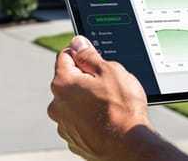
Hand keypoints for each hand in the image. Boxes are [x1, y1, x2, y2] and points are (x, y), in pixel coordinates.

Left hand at [47, 36, 187, 160]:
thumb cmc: (122, 108)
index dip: (82, 53)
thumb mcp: (110, 71)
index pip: (65, 56)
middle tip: (108, 84)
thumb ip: (89, 55)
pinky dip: (89, 118)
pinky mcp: (74, 140)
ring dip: (87, 100)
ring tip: (109, 105)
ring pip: (74, 102)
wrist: (129, 146)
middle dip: (86, 79)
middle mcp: (57, 105)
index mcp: (63, 84)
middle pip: (69, 81)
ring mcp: (64, 125)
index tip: (95, 58)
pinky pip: (79, 121)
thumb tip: (77, 42)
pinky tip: (106, 119)